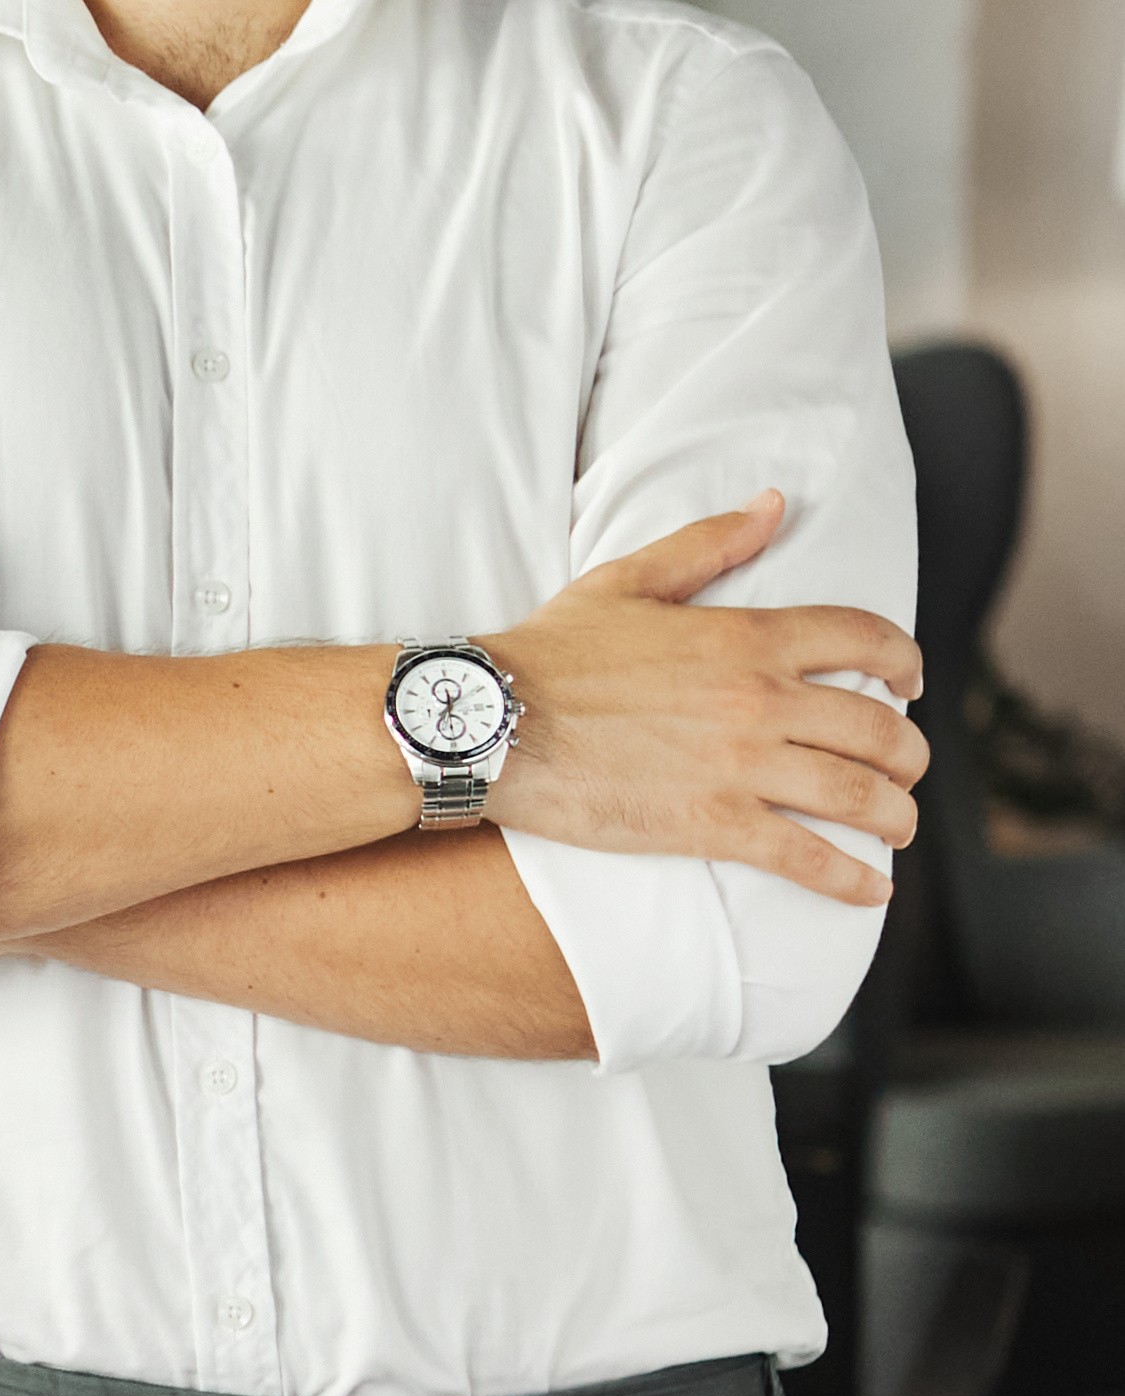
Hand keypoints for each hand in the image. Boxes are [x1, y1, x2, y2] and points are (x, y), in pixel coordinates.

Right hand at [485, 493, 926, 901]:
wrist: (486, 720)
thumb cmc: (548, 652)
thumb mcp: (628, 580)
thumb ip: (710, 544)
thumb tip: (773, 505)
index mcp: (747, 637)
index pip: (867, 639)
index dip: (905, 663)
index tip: (910, 685)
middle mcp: (760, 701)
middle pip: (880, 729)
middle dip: (909, 755)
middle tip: (905, 771)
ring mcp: (740, 766)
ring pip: (859, 795)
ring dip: (894, 817)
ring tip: (895, 827)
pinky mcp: (711, 824)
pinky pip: (806, 857)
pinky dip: (851, 879)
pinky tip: (870, 891)